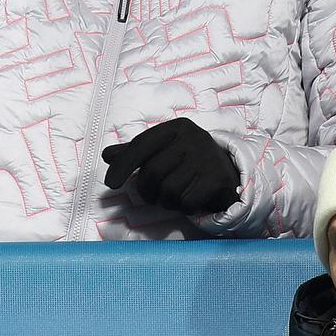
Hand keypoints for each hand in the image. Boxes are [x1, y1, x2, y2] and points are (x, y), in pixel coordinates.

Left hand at [101, 117, 240, 214]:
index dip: (123, 165)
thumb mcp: (163, 150)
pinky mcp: (217, 179)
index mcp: (175, 128)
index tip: (110, 183)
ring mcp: (206, 157)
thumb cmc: (187, 160)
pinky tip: (189, 200)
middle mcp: (192, 138)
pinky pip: (186, 202)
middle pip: (153, 172)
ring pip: (169, 191)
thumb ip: (135, 153)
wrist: (227, 171)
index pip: (142, 145)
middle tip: (151, 195)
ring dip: (165, 201)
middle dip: (147, 190)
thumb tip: (108, 155)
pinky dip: (183, 207)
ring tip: (172, 195)